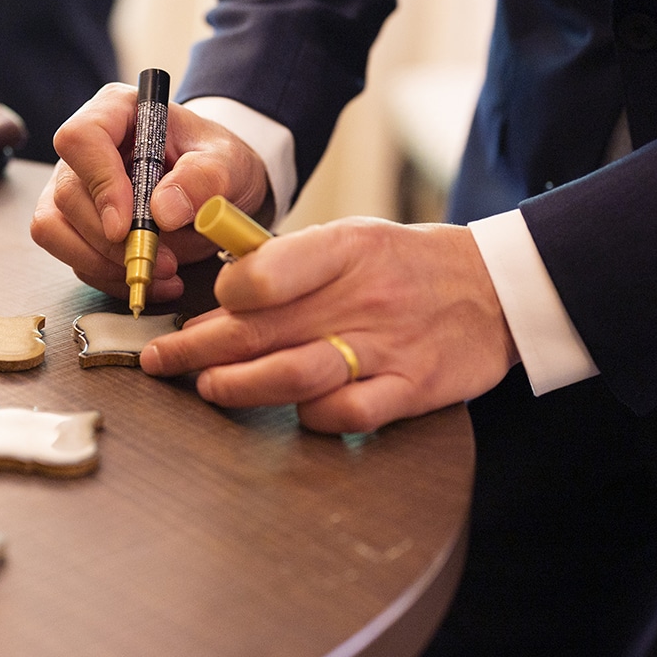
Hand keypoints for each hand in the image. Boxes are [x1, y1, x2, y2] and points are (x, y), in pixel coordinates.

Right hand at [30, 84, 269, 301]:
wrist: (220, 186)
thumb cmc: (218, 161)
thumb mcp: (228, 162)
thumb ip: (202, 178)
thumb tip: (163, 211)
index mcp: (116, 112)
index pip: (81, 139)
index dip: (100, 183)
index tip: (127, 224)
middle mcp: (85, 150)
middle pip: (67, 195)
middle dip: (110, 240)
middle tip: (162, 260)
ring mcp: (76, 188)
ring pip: (55, 231)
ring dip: (104, 264)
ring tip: (160, 274)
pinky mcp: (78, 225)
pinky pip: (75, 259)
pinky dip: (112, 278)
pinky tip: (154, 280)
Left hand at [138, 217, 519, 433]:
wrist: (494, 288)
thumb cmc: (404, 265)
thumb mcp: (350, 239)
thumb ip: (289, 265)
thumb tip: (220, 301)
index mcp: (344, 248)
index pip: (263, 273)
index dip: (221, 296)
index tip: (202, 307)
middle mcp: (362, 296)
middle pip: (261, 328)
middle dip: (197, 348)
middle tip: (161, 360)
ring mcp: (388, 346)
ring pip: (295, 374)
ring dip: (240, 387)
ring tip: (209, 388)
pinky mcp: (412, 389)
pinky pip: (349, 414)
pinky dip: (313, 416)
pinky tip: (295, 410)